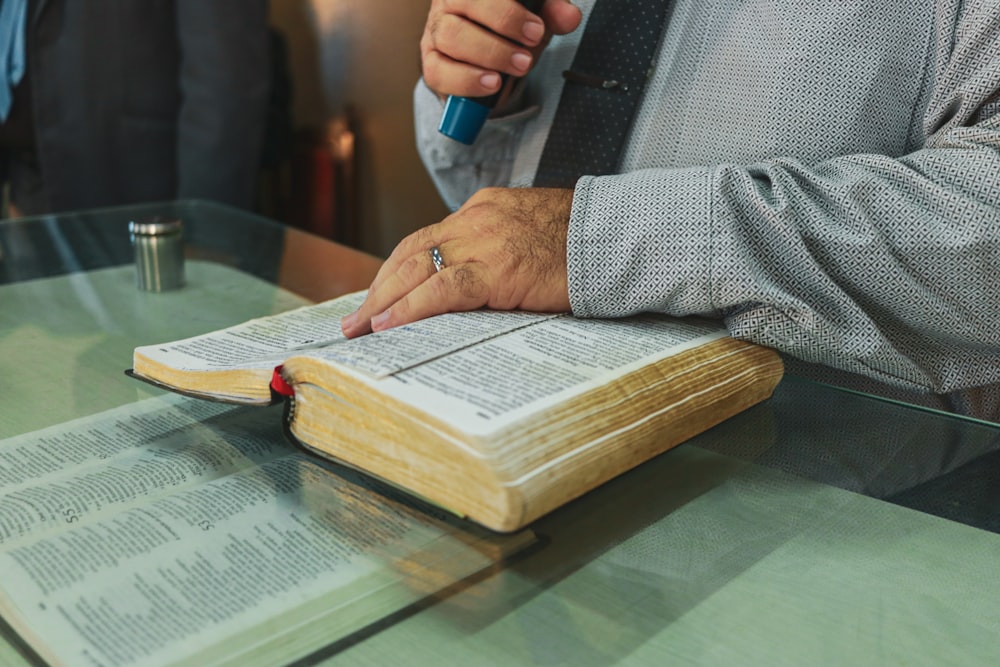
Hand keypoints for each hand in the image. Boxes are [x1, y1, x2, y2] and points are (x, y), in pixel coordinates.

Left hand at [341, 187, 574, 337]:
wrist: (616, 238)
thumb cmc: (584, 243)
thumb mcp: (533, 235)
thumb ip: (500, 252)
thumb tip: (476, 289)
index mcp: (484, 209)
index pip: (427, 240)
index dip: (397, 269)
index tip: (381, 294)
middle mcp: (476, 218)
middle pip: (410, 252)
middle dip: (379, 288)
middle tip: (357, 318)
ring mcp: (484, 241)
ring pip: (416, 267)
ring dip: (383, 301)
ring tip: (362, 328)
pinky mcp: (497, 269)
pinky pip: (442, 288)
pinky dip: (410, 307)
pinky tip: (390, 324)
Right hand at [421, 0, 582, 98]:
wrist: (487, 62)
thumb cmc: (509, 31)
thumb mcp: (535, 19)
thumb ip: (552, 13)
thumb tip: (570, 16)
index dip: (509, 9)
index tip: (536, 29)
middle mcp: (449, 1)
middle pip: (465, 3)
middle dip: (503, 26)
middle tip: (529, 51)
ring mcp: (436, 30)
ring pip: (451, 36)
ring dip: (489, 54)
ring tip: (518, 67)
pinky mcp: (431, 62)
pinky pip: (439, 71)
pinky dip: (467, 81)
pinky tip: (491, 84)